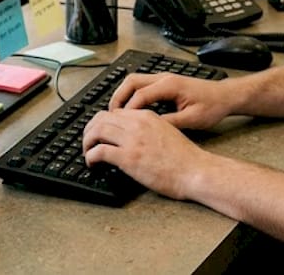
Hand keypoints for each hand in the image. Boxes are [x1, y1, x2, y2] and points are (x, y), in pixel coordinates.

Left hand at [83, 108, 208, 199]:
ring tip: (87, 153)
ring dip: (87, 142)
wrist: (196, 171)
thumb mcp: (167, 132)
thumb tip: (135, 137)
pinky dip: (90, 157)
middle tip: (88, 142)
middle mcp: (137, 124)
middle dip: (90, 130)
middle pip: (101, 118)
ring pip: (96, 131)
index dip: (103, 122)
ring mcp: (132, 140)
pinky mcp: (128, 157)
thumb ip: (149, 129)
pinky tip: (92, 164)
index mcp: (147, 116)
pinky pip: (98, 151)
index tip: (100, 134)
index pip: (115, 112)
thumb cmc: (186, 158)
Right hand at [108, 73, 235, 130]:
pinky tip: (131, 110)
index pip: (140, 95)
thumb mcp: (192, 120)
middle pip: (131, 81)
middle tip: (110, 115)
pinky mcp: (166, 83)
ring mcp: (164, 78)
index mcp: (170, 85)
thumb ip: (170, 123)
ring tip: (116, 113)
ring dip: (123, 95)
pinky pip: (142, 85)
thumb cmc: (212, 106)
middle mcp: (164, 78)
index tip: (119, 123)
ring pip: (135, 81)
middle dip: (118, 97)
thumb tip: (149, 129)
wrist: (225, 96)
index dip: (127, 110)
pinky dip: (132, 95)